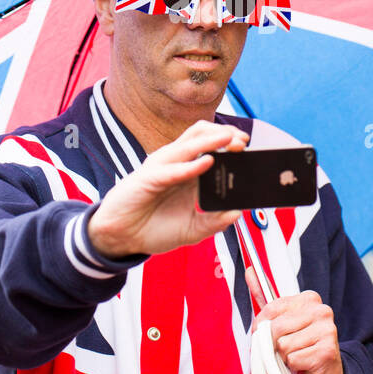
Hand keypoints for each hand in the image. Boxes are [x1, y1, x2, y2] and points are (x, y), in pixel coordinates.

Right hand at [87, 119, 248, 257]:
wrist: (123, 238)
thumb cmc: (155, 228)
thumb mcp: (193, 230)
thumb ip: (215, 222)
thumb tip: (238, 212)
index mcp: (189, 172)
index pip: (211, 146)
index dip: (230, 142)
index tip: (249, 148)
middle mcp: (176, 164)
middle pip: (201, 135)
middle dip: (225, 134)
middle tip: (243, 142)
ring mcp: (162, 168)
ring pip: (188, 143)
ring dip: (211, 140)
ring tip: (230, 140)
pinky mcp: (148, 178)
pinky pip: (171, 169)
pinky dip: (190, 165)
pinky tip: (206, 164)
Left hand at [246, 267, 344, 373]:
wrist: (325, 373)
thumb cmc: (300, 344)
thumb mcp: (282, 318)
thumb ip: (265, 297)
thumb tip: (249, 271)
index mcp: (309, 299)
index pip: (271, 308)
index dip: (262, 326)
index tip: (267, 334)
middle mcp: (321, 311)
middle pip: (276, 328)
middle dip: (274, 343)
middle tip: (284, 348)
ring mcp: (327, 330)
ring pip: (284, 345)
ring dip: (285, 356)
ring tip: (296, 355)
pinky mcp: (327, 351)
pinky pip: (293, 359)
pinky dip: (294, 366)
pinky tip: (304, 364)